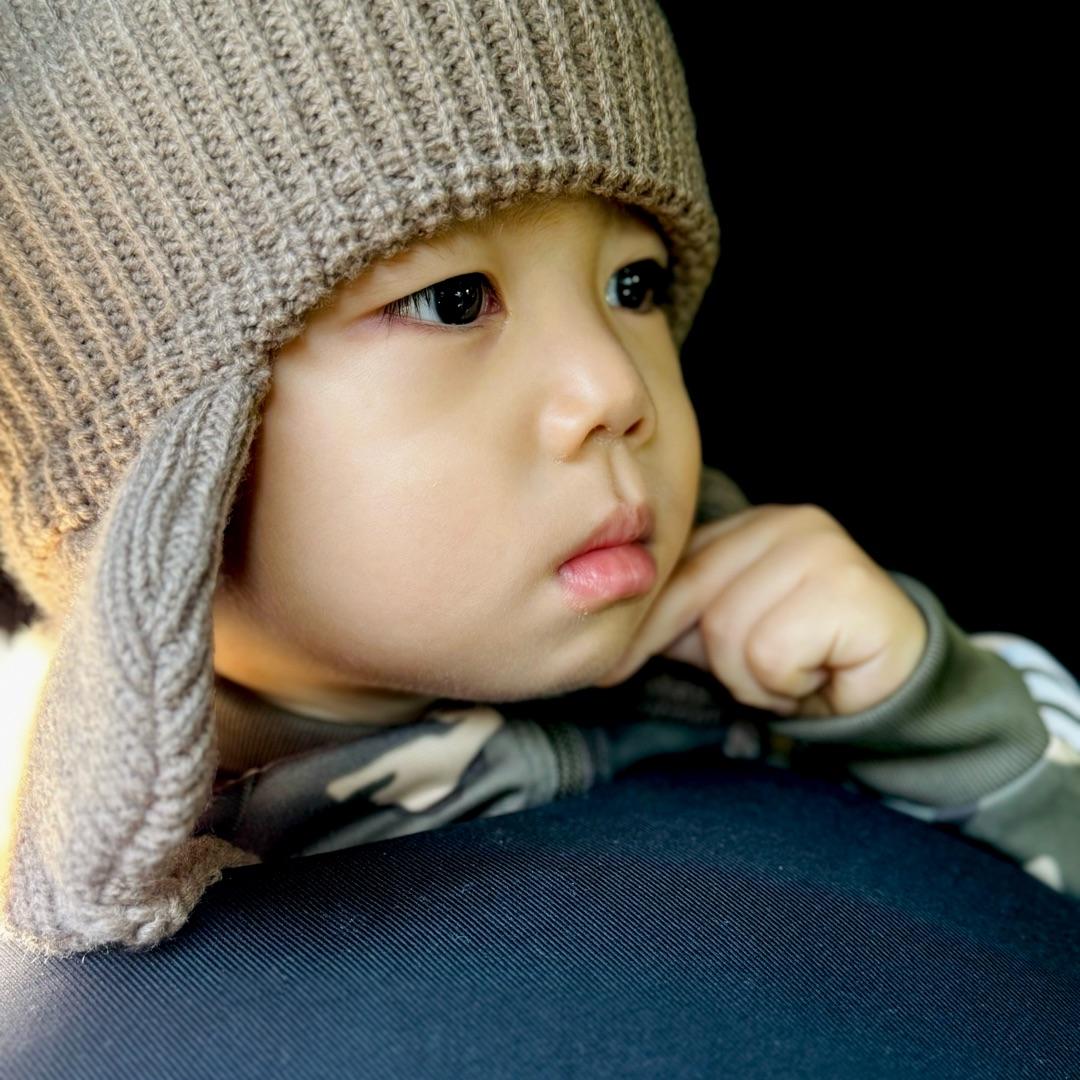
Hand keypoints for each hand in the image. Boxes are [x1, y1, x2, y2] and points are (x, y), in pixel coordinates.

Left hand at [594, 504, 927, 717]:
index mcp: (754, 526)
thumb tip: (611, 633)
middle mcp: (789, 522)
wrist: (894, 695)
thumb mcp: (728, 639)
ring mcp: (823, 549)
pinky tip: (820, 675)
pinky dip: (785, 685)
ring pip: (729, 631)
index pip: (678, 570)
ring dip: (755, 678)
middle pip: (698, 599)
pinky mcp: (850, 589)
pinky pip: (770, 654)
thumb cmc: (808, 663)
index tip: (610, 670)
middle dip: (717, 658)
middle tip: (764, 680)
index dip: (647, 625)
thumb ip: (680, 622)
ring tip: (798, 673)